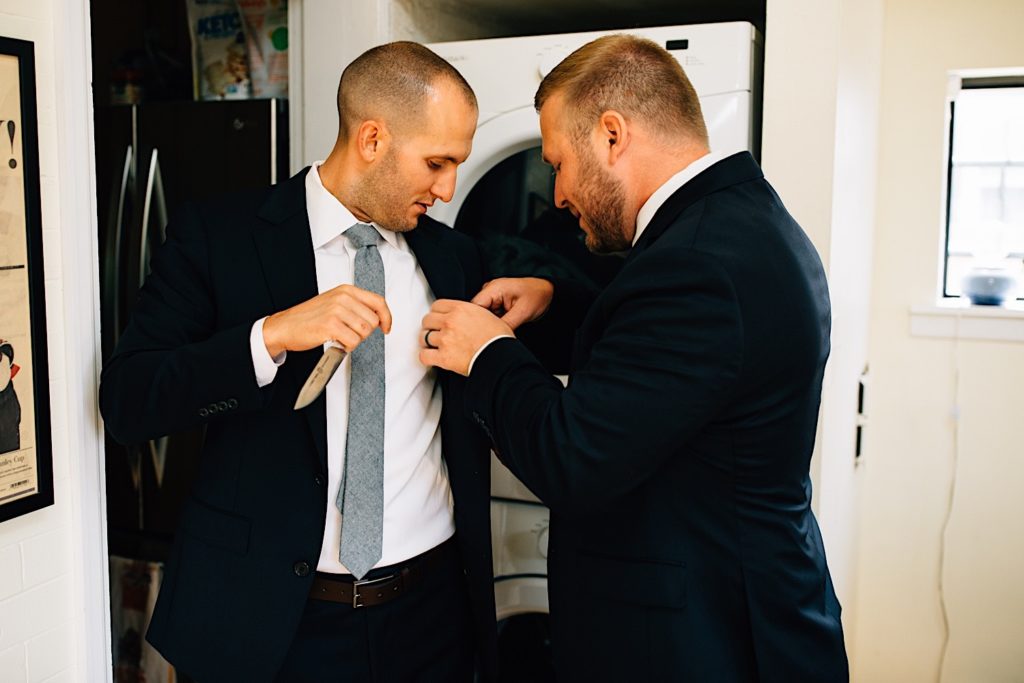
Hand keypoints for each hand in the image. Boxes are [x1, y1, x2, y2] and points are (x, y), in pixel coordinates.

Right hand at [262, 284, 392, 356]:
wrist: (285, 326)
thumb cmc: (309, 317)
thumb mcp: (334, 302)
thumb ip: (355, 305)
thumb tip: (378, 317)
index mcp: (346, 290)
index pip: (378, 302)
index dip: (387, 317)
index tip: (386, 328)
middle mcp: (342, 298)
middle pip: (373, 320)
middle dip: (365, 332)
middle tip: (350, 334)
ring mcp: (336, 311)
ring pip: (364, 332)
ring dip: (355, 340)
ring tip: (341, 337)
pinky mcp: (330, 326)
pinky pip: (353, 341)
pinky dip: (347, 347)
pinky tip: (336, 342)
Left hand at [420, 300, 512, 375]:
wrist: (501, 357)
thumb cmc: (499, 339)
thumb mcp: (487, 315)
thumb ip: (471, 312)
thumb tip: (466, 316)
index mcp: (460, 309)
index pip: (436, 306)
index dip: (436, 313)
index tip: (438, 319)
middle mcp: (450, 322)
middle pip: (427, 320)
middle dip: (430, 327)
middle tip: (435, 332)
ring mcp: (445, 339)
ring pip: (424, 337)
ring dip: (427, 342)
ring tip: (434, 346)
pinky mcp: (443, 357)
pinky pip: (424, 356)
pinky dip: (426, 357)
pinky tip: (431, 358)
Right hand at [471, 278, 553, 329]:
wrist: (547, 292)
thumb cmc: (537, 296)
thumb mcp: (523, 312)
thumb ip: (506, 325)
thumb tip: (494, 337)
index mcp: (493, 288)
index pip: (473, 307)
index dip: (474, 322)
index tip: (481, 336)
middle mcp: (489, 290)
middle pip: (476, 312)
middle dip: (482, 325)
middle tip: (492, 336)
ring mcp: (492, 296)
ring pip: (482, 315)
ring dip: (488, 324)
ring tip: (500, 329)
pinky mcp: (495, 302)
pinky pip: (489, 315)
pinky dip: (493, 323)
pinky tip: (501, 327)